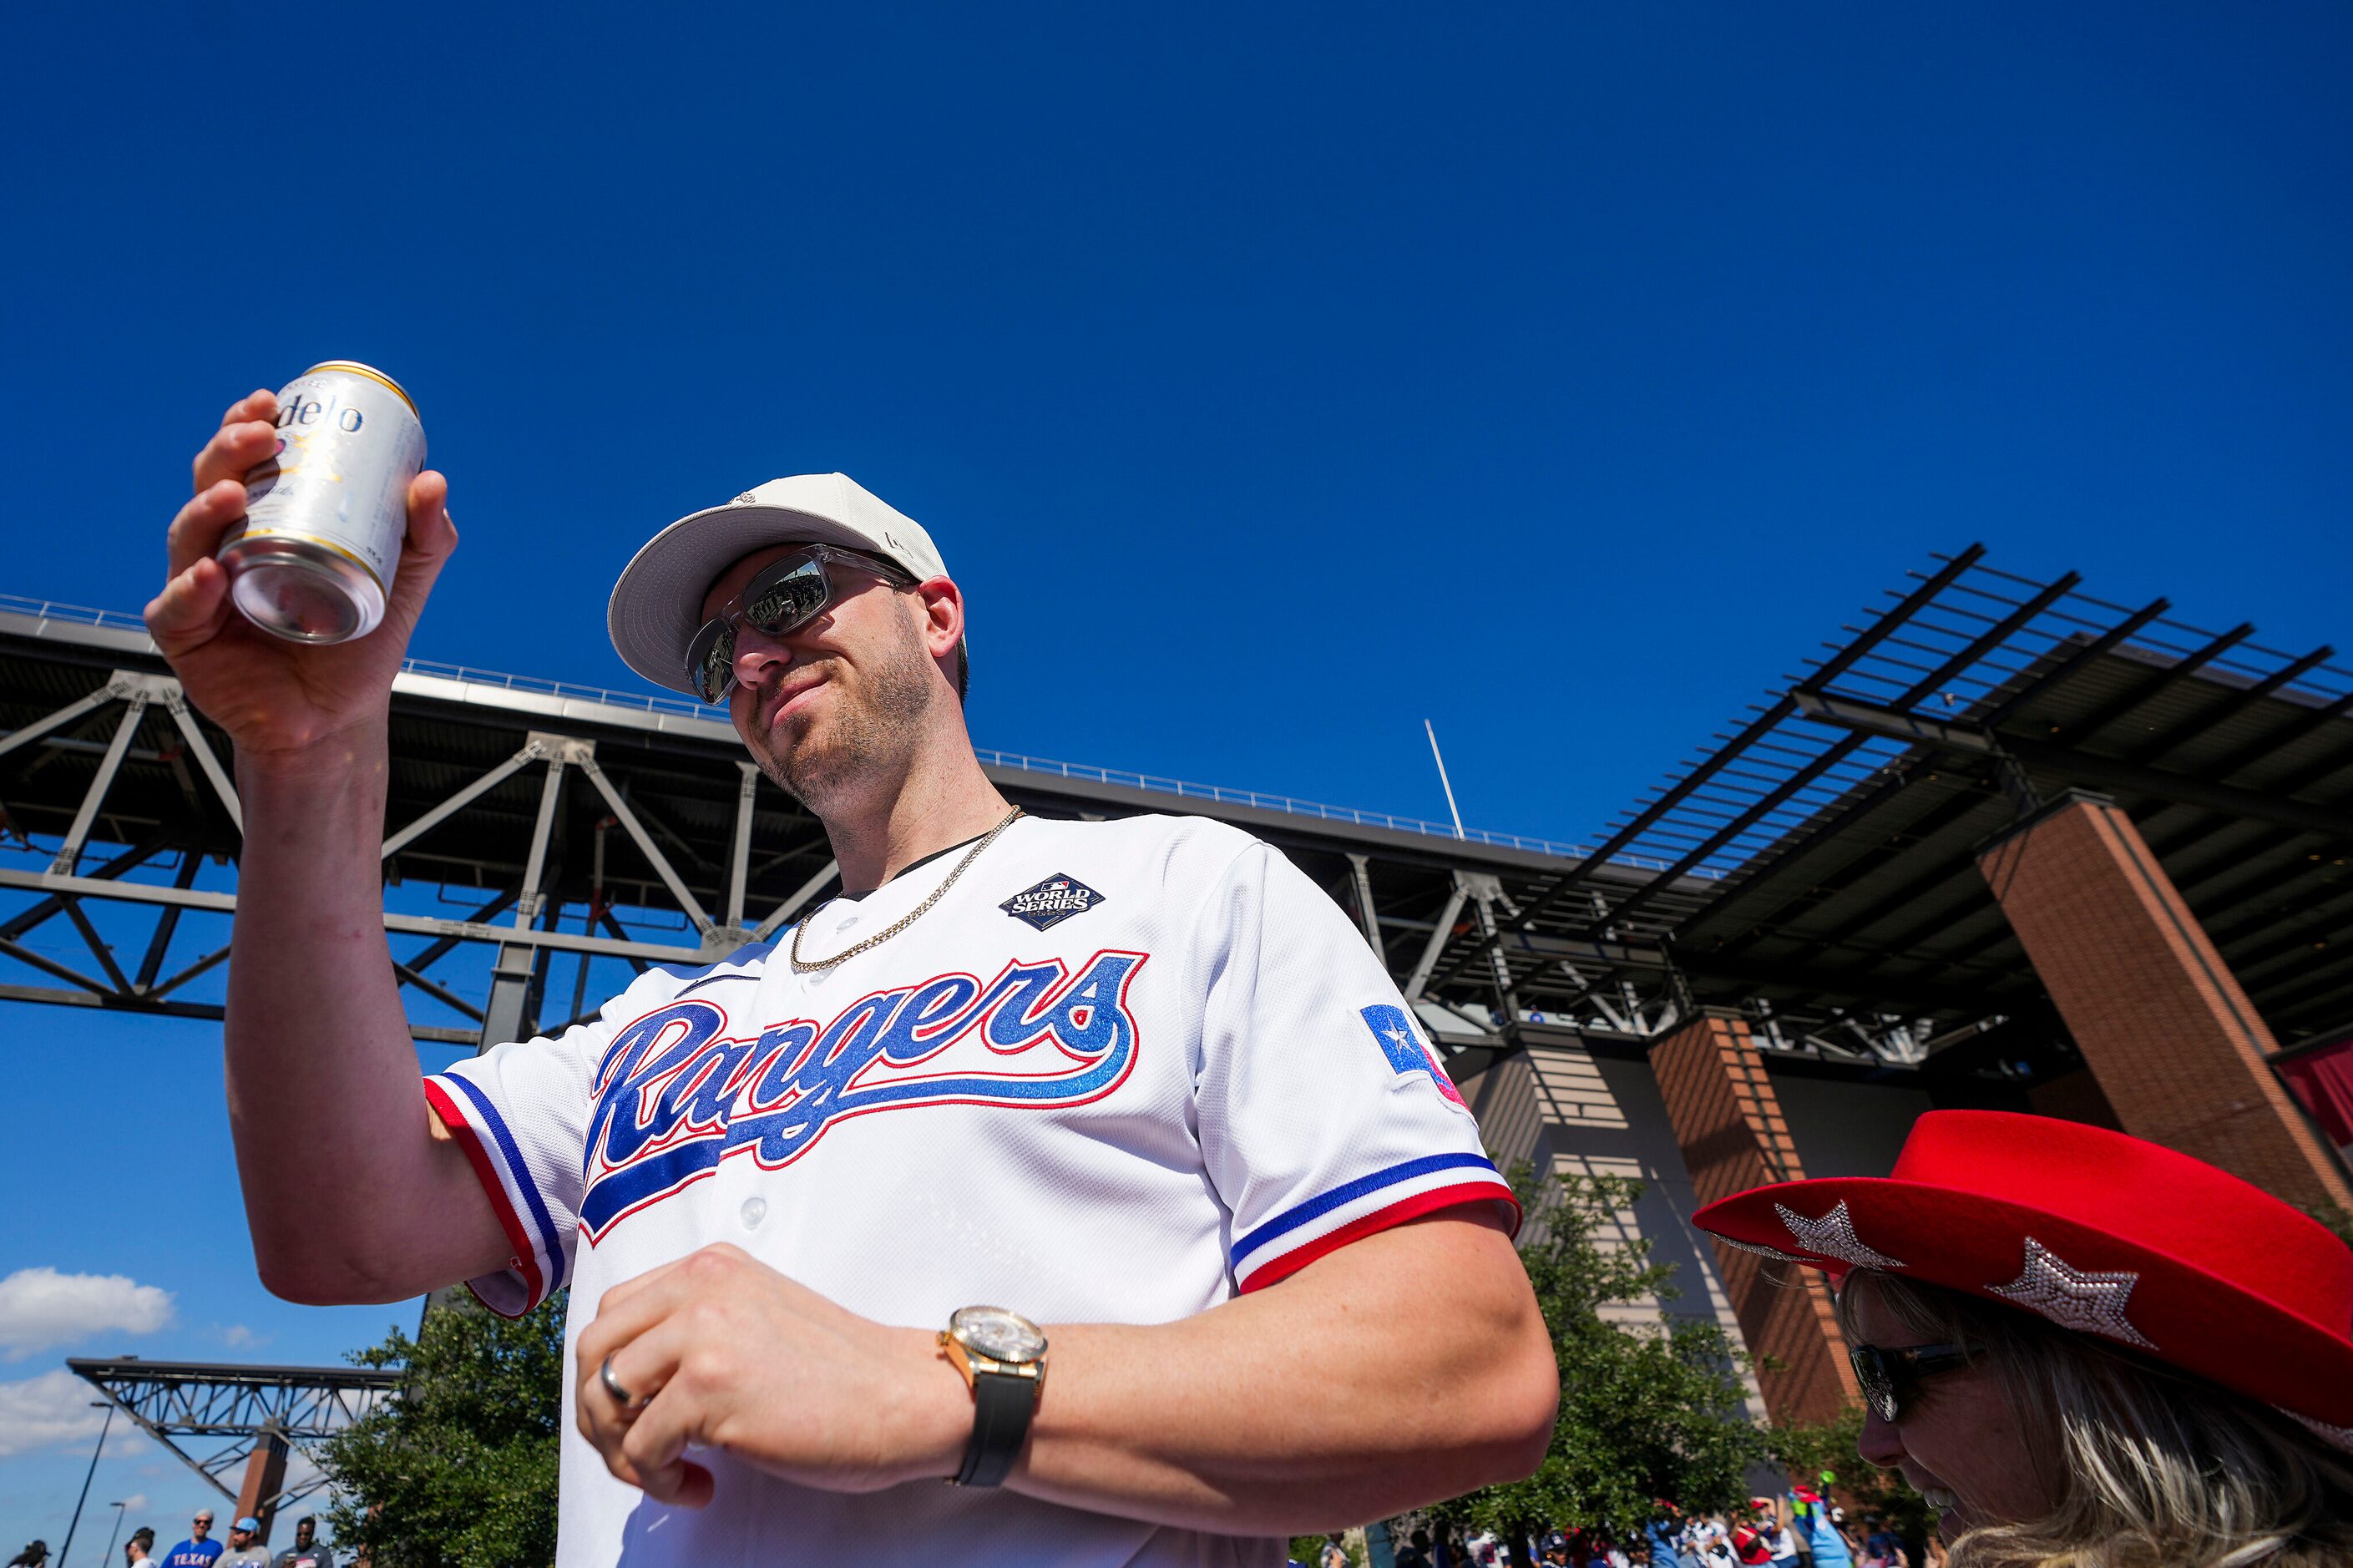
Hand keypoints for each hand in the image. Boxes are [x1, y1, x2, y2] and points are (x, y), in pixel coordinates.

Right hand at [143, 388, 456, 763]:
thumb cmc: (360, 641)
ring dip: (205, 509)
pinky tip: (211, 574)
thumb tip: (431, 481)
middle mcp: (223, 548)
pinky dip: (190, 589)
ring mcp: (199, 591)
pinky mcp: (188, 639)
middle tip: (261, 435)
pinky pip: (177, 609)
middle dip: (226, 452)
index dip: (245, 426)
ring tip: (234, 493)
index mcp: (264, 524)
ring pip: (186, 539)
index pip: (243, 463)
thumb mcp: (403, 580)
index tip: (269, 402)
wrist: (340, 717)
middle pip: (209, 486)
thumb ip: (425, 535)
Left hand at [575, 1244, 969, 1507]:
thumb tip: (625, 1382)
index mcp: (710, 1266)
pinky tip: (700, 1486)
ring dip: (623, 1453)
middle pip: (593, 1351)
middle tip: (638, 1454)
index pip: (613, 1313)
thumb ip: (696, 1326)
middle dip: (599, 1415)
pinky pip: (641, 1447)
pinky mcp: (711, 1386)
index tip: (638, 1414)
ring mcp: (703, 1332)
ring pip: (605, 1398)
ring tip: (668, 1473)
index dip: (608, 1373)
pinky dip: (658, 1481)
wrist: (906, 1398)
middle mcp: (700, 1286)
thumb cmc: (840, 1375)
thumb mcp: (758, 1317)